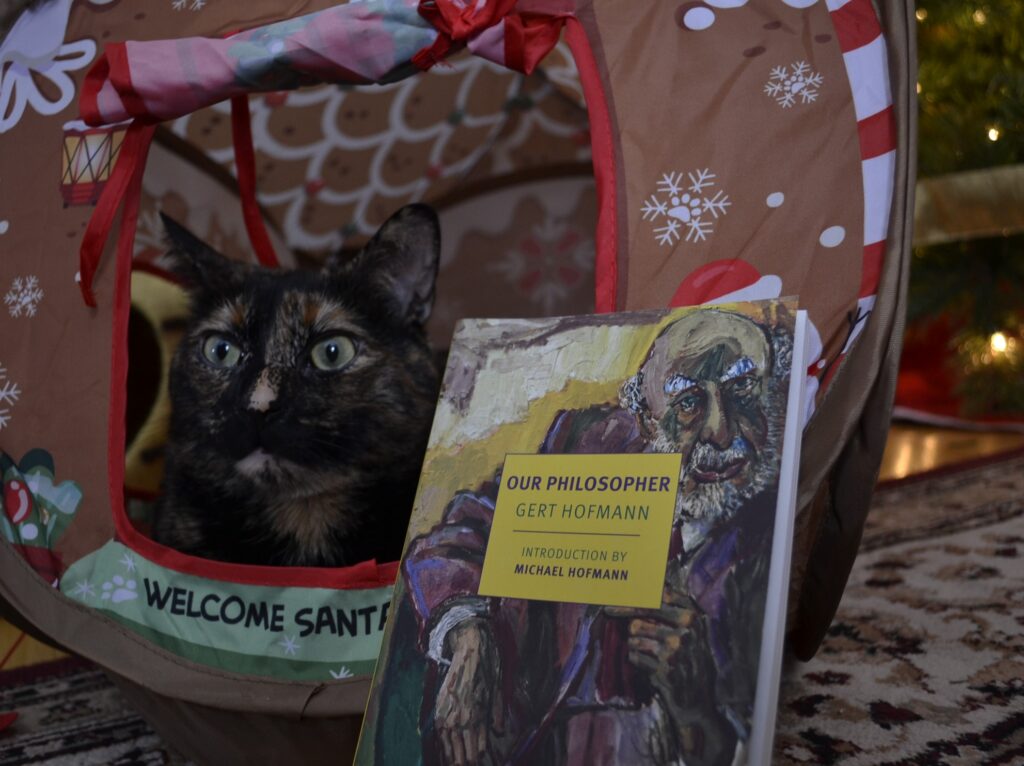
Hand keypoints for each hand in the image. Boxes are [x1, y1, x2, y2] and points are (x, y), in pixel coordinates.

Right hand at [434, 619, 502, 765]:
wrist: (470, 650)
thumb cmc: (488, 671)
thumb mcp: (498, 694)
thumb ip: (497, 716)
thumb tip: (498, 732)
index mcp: (477, 718)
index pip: (476, 751)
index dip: (478, 760)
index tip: (479, 762)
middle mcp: (461, 720)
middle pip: (462, 754)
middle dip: (466, 763)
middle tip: (469, 765)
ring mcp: (448, 714)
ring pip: (448, 747)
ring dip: (453, 758)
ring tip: (456, 764)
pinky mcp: (439, 706)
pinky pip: (439, 733)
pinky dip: (443, 744)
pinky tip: (446, 750)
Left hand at [606, 577, 735, 765]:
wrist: (697, 701)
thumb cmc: (691, 661)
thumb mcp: (692, 631)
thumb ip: (673, 608)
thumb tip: (646, 584)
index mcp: (694, 615)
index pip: (658, 595)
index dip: (634, 592)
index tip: (614, 591)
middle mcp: (687, 629)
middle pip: (642, 612)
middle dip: (622, 611)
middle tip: (607, 609)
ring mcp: (675, 649)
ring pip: (634, 636)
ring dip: (635, 644)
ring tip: (649, 653)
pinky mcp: (663, 669)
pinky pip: (634, 656)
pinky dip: (637, 660)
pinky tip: (650, 667)